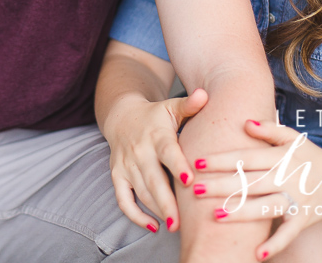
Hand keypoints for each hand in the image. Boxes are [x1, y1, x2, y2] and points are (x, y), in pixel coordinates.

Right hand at [103, 88, 207, 233]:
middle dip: (166, 202)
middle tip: (180, 223)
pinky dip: (135, 215)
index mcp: (157, 135)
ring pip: (141, 192)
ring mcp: (126, 165)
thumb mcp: (171, 107)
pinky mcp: (117, 176)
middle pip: (153, 179)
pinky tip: (152, 226)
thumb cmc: (156, 116)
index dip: (178, 166)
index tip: (190, 182)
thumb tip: (204, 95)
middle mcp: (140, 151)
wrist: (122, 117)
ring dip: (156, 210)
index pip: (167, 152)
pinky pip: (122, 199)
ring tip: (174, 226)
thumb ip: (188, 105)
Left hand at [192, 120, 321, 260]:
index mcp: (281, 157)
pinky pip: (289, 233)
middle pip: (251, 182)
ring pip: (265, 207)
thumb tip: (245, 122)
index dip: (221, 160)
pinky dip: (275, 244)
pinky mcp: (304, 219)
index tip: (197, 162)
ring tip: (215, 215)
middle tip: (195, 189)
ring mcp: (296, 200)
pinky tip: (257, 254)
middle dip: (222, 186)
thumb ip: (269, 129)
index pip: (246, 158)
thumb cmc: (310, 156)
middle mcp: (288, 178)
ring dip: (241, 212)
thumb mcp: (292, 138)